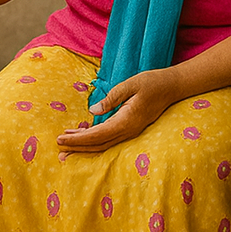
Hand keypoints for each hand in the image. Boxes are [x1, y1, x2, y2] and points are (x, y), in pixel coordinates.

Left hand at [57, 69, 178, 157]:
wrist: (172, 86)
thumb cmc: (152, 82)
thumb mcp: (130, 84)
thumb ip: (111, 98)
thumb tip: (92, 111)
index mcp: (126, 121)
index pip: (97, 135)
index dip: (78, 139)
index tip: (61, 139)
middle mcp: (128, 131)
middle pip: (98, 145)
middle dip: (77, 148)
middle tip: (58, 149)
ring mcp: (130, 132)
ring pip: (103, 144)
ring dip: (84, 146)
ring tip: (66, 145)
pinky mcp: (130, 129)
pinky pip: (109, 139)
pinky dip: (94, 140)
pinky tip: (82, 135)